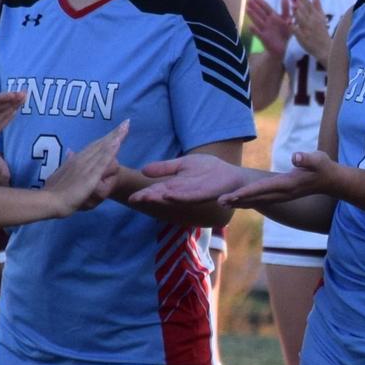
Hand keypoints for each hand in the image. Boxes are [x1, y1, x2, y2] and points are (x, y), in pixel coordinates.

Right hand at [44, 121, 129, 214]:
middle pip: (100, 144)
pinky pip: (102, 161)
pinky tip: (118, 142)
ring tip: (126, 127)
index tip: (117, 129)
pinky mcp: (90, 175)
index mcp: (76, 159)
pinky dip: (110, 151)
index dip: (106, 137)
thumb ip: (67, 163)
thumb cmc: (53, 191)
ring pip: (103, 149)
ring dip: (115, 138)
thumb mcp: (59, 174)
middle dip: (114, 133)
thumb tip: (70, 151)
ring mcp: (86, 166)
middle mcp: (82, 159)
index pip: (94, 146)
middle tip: (127, 123)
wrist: (49, 200)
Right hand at [130, 153, 246, 203]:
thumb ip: (165, 168)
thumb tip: (143, 170)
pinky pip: (190, 195)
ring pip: (173, 197)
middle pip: (162, 195)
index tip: (131, 197)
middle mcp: (182, 191)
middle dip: (149, 197)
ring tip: (147, 197)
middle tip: (135, 199)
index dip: (144, 193)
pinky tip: (169, 194)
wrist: (233, 177)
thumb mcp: (183, 165)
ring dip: (161, 198)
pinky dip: (179, 196)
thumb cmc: (210, 171)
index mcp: (175, 185)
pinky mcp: (205, 193)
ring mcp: (193, 193)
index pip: (156, 190)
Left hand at [221, 150, 337, 207]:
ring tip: (222, 203)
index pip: (263, 188)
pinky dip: (248, 200)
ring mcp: (281, 196)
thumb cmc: (324, 167)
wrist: (331, 180)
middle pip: (255, 197)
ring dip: (240, 202)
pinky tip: (237, 201)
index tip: (232, 195)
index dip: (246, 192)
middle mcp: (282, 193)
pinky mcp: (281, 194)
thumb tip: (296, 157)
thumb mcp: (318, 159)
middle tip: (218, 202)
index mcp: (287, 184)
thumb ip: (307, 159)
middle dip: (237, 200)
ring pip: (256, 200)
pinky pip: (261, 199)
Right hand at [246, 0, 290, 59]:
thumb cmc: (284, 33)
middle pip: (260, 13)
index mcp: (273, 16)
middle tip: (248, 0)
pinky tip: (250, 26)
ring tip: (247, 9)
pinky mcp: (263, 38)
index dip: (260, 2)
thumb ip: (285, 9)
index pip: (266, 8)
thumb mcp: (287, 19)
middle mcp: (267, 22)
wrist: (281, 48)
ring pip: (258, 21)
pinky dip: (254, 30)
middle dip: (254, 7)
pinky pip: (258, 34)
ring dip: (253, 15)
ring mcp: (264, 29)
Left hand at [289, 0, 329, 60]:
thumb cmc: (322, 32)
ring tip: (292, 6)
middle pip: (305, 11)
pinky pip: (298, 32)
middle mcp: (312, 22)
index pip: (309, 5)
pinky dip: (293, 27)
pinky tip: (288, 22)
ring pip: (301, 20)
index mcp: (316, 16)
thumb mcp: (321, 17)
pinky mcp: (304, 39)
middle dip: (299, 3)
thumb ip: (317, 5)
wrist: (326, 49)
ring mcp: (308, 30)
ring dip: (297, 13)